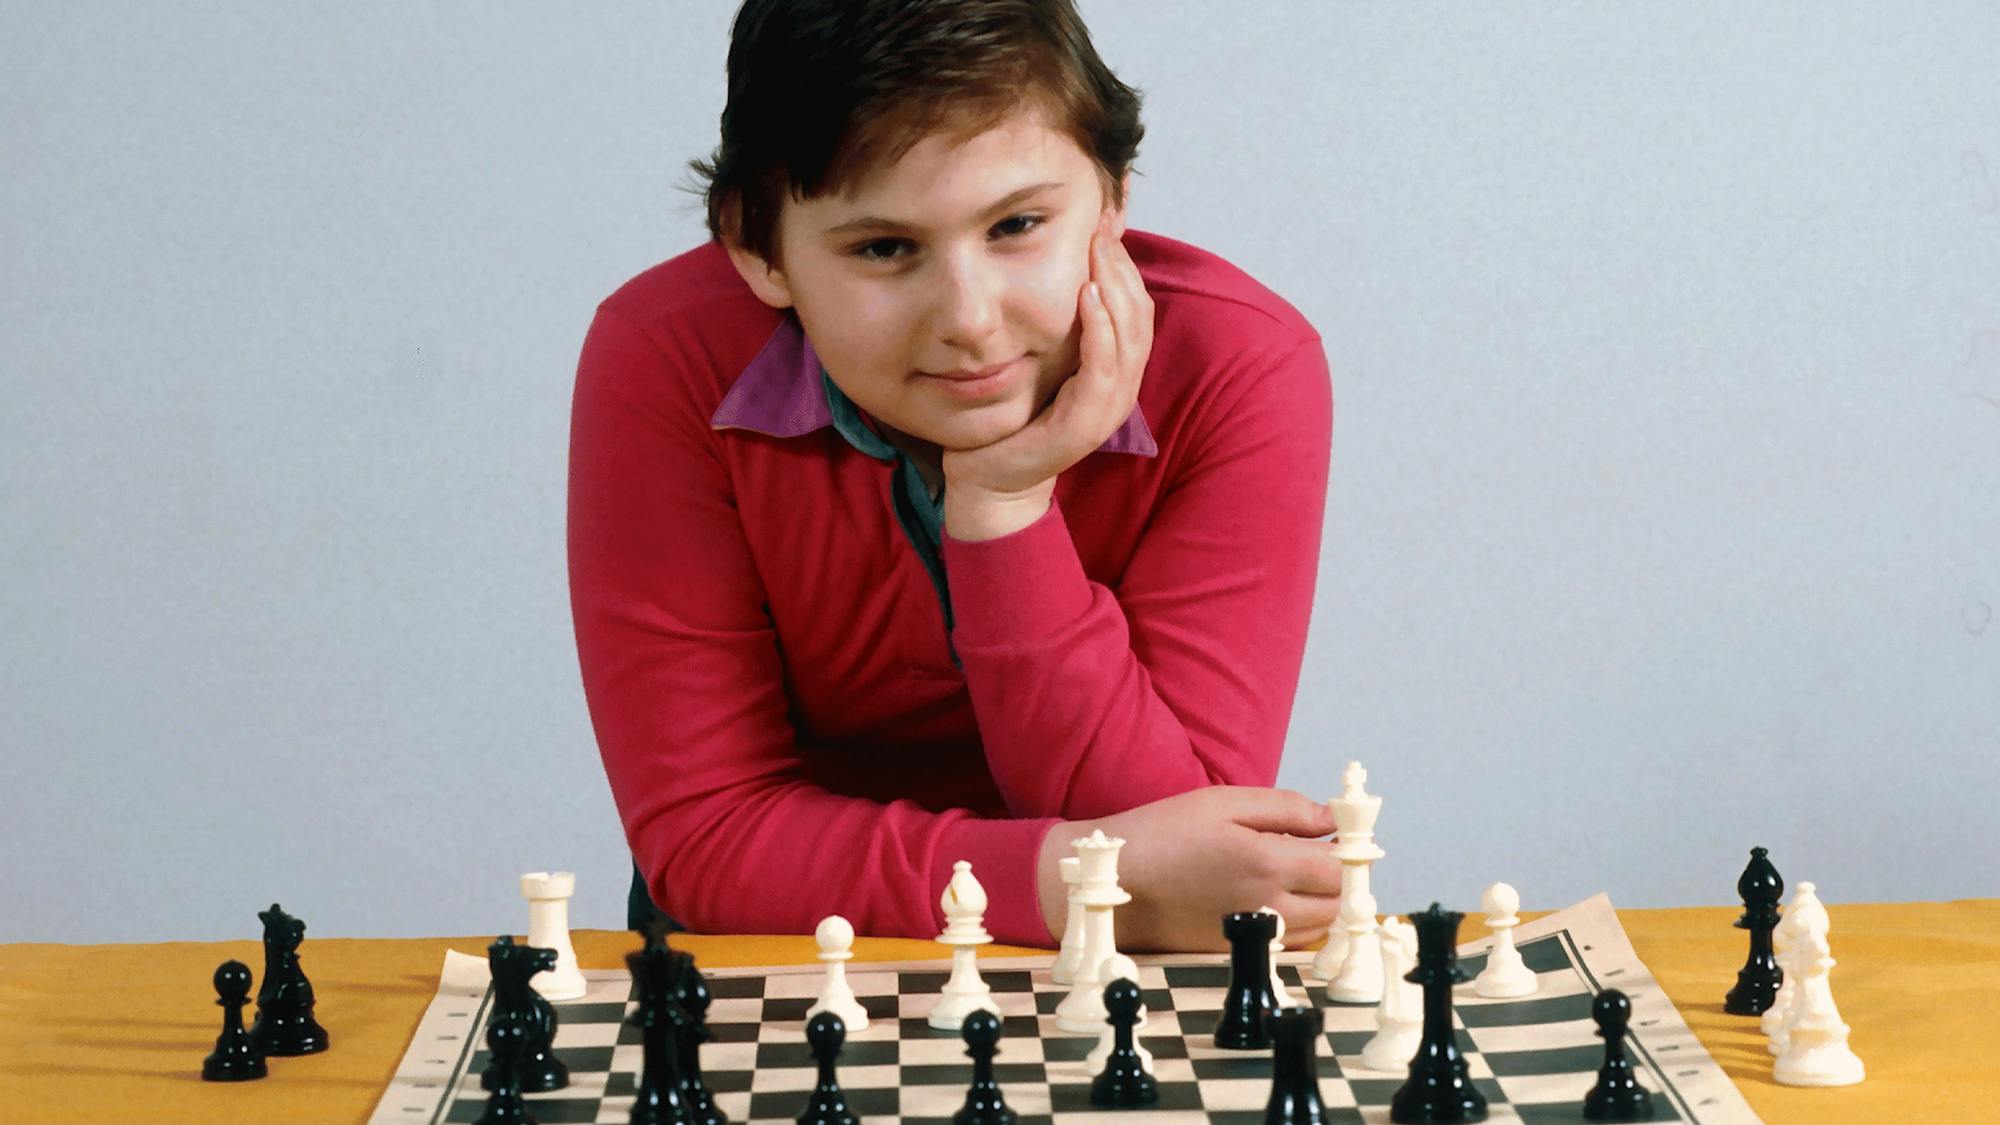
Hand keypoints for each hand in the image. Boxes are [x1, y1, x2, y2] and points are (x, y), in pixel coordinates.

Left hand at [941, 211, 1154, 506]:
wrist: (992, 478)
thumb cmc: (1014, 418)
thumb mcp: (1041, 361)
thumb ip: (1058, 326)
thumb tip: (1059, 272)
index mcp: (1114, 372)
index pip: (1136, 309)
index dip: (1125, 264)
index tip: (1106, 221)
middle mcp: (1120, 389)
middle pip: (1140, 317)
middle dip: (1123, 266)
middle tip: (1103, 225)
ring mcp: (1106, 410)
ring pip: (1130, 340)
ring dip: (1117, 289)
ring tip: (1100, 250)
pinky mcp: (1084, 426)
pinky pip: (1103, 370)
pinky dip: (1100, 331)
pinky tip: (1088, 296)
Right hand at [1036, 786, 1341, 952]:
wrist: (1115, 881)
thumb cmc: (1164, 832)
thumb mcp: (1222, 802)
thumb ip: (1285, 809)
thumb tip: (1331, 820)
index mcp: (1266, 863)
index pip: (1337, 870)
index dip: (1349, 853)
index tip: (1343, 837)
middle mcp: (1267, 906)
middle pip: (1335, 906)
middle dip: (1340, 881)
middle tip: (1325, 854)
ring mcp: (1253, 933)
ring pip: (1317, 929)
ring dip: (1322, 903)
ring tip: (1302, 873)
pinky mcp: (1238, 949)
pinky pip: (1289, 943)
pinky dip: (1298, 923)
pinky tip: (1277, 896)